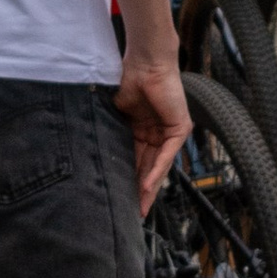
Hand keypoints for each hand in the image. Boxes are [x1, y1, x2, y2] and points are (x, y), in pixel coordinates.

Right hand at [116, 52, 190, 215]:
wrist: (144, 63)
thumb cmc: (128, 81)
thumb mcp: (117, 115)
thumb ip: (114, 135)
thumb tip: (96, 154)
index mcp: (142, 131)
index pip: (136, 162)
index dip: (128, 180)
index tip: (119, 200)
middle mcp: (158, 134)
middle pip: (149, 169)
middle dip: (140, 192)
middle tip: (132, 214)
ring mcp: (170, 132)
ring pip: (159, 166)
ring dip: (149, 187)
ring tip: (140, 207)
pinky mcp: (180, 128)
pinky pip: (167, 154)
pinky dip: (157, 169)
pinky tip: (147, 185)